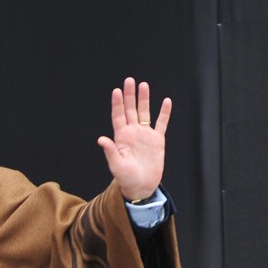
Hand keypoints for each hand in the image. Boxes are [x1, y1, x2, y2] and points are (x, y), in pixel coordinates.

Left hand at [97, 77, 171, 201]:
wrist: (141, 187)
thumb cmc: (126, 179)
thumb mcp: (116, 166)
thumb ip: (110, 151)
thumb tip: (101, 139)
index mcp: (121, 138)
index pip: (118, 117)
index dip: (117, 104)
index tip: (117, 90)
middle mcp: (132, 133)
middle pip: (130, 110)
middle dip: (130, 95)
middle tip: (129, 80)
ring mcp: (145, 135)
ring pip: (144, 113)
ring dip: (144, 99)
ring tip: (144, 85)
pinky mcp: (157, 140)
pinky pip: (161, 124)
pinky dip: (164, 113)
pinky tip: (166, 101)